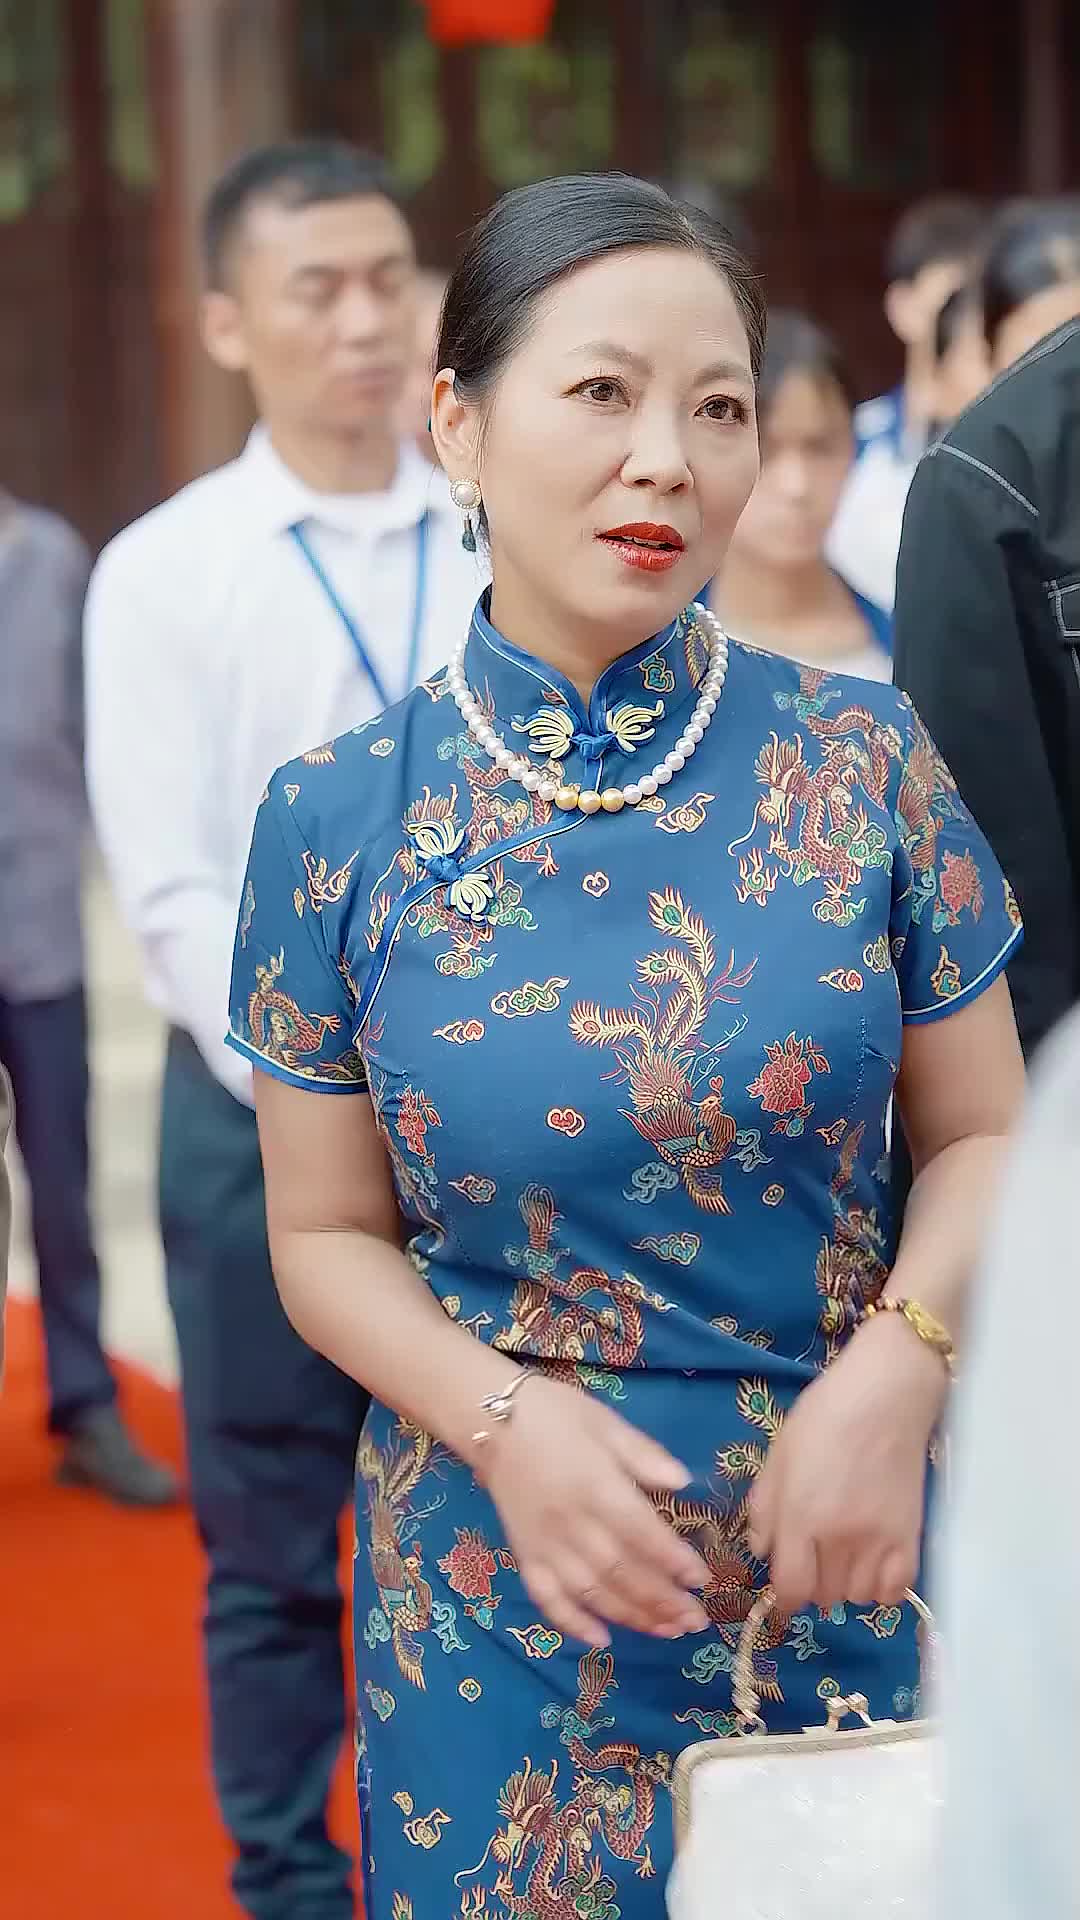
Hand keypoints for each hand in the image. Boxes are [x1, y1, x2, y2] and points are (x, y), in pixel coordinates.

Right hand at [477, 1376, 709, 1646]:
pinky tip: (601, 1639)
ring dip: (631, 1617)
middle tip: (696, 1619)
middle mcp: (570, 1523)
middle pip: (621, 1571)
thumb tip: (684, 1482)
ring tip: (667, 1631)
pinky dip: (572, 1623)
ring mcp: (544, 1544)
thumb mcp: (606, 1422)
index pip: (641, 1533)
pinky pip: (547, 1598)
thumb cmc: (556, 1415)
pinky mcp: (524, 1555)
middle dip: (662, 1601)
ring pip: (591, 1592)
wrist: (491, 1419)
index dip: (673, 1560)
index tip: (702, 1579)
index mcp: (595, 1485)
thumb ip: (644, 1454)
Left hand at [748, 1314, 944, 1614]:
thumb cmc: (825, 1415)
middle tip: (812, 1555)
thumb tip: (761, 1552)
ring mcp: (881, 1541)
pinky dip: (881, 1586)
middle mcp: (841, 1538)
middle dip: (811, 1582)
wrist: (887, 1394)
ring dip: (845, 1583)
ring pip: (857, 1597)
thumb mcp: (779, 1455)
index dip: (782, 1598)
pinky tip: (873, 1562)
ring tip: (843, 1554)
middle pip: (823, 1595)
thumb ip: (764, 1508)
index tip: (782, 1588)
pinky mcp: (912, 1537)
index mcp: (802, 1516)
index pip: (791, 1589)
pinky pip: (895, 1591)